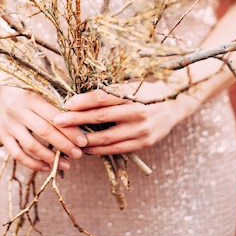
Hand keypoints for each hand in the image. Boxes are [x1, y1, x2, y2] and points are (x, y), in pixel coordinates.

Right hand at [0, 86, 87, 171]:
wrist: (0, 90)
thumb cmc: (28, 90)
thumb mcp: (40, 90)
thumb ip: (55, 104)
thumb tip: (79, 123)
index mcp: (31, 97)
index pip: (53, 116)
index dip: (69, 130)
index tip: (83, 141)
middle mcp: (18, 111)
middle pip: (44, 131)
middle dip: (64, 144)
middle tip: (79, 154)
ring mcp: (9, 125)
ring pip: (31, 145)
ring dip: (50, 157)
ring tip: (67, 165)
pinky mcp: (3, 136)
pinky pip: (17, 154)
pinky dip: (33, 164)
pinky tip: (47, 168)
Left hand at [53, 82, 198, 155]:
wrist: (177, 104)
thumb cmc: (148, 91)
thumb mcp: (131, 85)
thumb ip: (110, 91)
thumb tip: (80, 95)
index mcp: (132, 94)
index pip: (102, 97)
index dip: (82, 101)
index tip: (66, 103)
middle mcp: (137, 112)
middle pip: (100, 117)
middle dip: (76, 120)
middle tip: (58, 120)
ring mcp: (141, 130)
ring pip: (107, 138)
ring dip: (85, 139)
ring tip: (67, 138)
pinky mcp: (144, 143)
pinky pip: (117, 149)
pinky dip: (100, 150)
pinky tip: (86, 148)